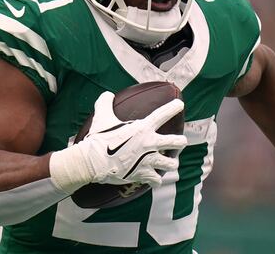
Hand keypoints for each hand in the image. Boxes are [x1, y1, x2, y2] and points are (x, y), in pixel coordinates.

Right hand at [50, 91, 186, 192]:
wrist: (94, 162)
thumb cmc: (99, 138)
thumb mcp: (102, 116)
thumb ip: (105, 103)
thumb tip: (107, 95)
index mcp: (143, 128)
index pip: (162, 114)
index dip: (173, 108)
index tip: (180, 104)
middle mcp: (150, 144)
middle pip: (177, 142)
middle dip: (180, 142)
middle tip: (180, 142)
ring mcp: (148, 161)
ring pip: (171, 164)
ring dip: (170, 163)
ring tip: (170, 163)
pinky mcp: (143, 174)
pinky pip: (156, 180)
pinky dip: (155, 180)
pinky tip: (154, 180)